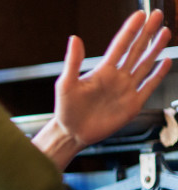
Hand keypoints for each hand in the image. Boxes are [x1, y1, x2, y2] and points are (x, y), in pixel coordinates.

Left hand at [50, 10, 170, 151]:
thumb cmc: (66, 110)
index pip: (120, 45)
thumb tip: (74, 38)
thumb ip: (73, 62)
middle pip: (135, 50)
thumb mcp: (65, 84)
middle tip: (156, 15)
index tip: (140, 15)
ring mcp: (126, 89)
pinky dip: (158, 74)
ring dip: (155, 49)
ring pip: (144, 64)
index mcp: (102, 71)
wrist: (71, 133)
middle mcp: (116, 77)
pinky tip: (165, 62)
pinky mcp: (132, 104)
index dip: (130, 30)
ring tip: (164, 32)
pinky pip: (148, 86)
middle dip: (147, 32)